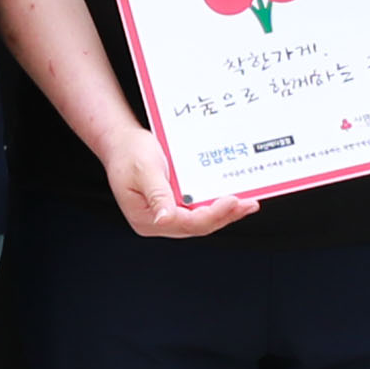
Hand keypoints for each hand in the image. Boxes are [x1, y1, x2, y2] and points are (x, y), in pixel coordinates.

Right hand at [99, 127, 256, 239]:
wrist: (120, 142)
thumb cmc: (128, 153)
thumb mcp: (144, 171)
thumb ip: (157, 195)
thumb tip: (165, 219)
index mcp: (145, 218)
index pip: (186, 223)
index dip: (212, 214)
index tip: (232, 201)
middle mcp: (157, 221)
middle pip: (197, 226)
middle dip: (224, 216)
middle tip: (248, 205)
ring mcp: (166, 215)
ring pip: (200, 221)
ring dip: (224, 213)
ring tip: (247, 204)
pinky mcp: (173, 206)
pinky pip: (198, 210)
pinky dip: (215, 206)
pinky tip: (231, 199)